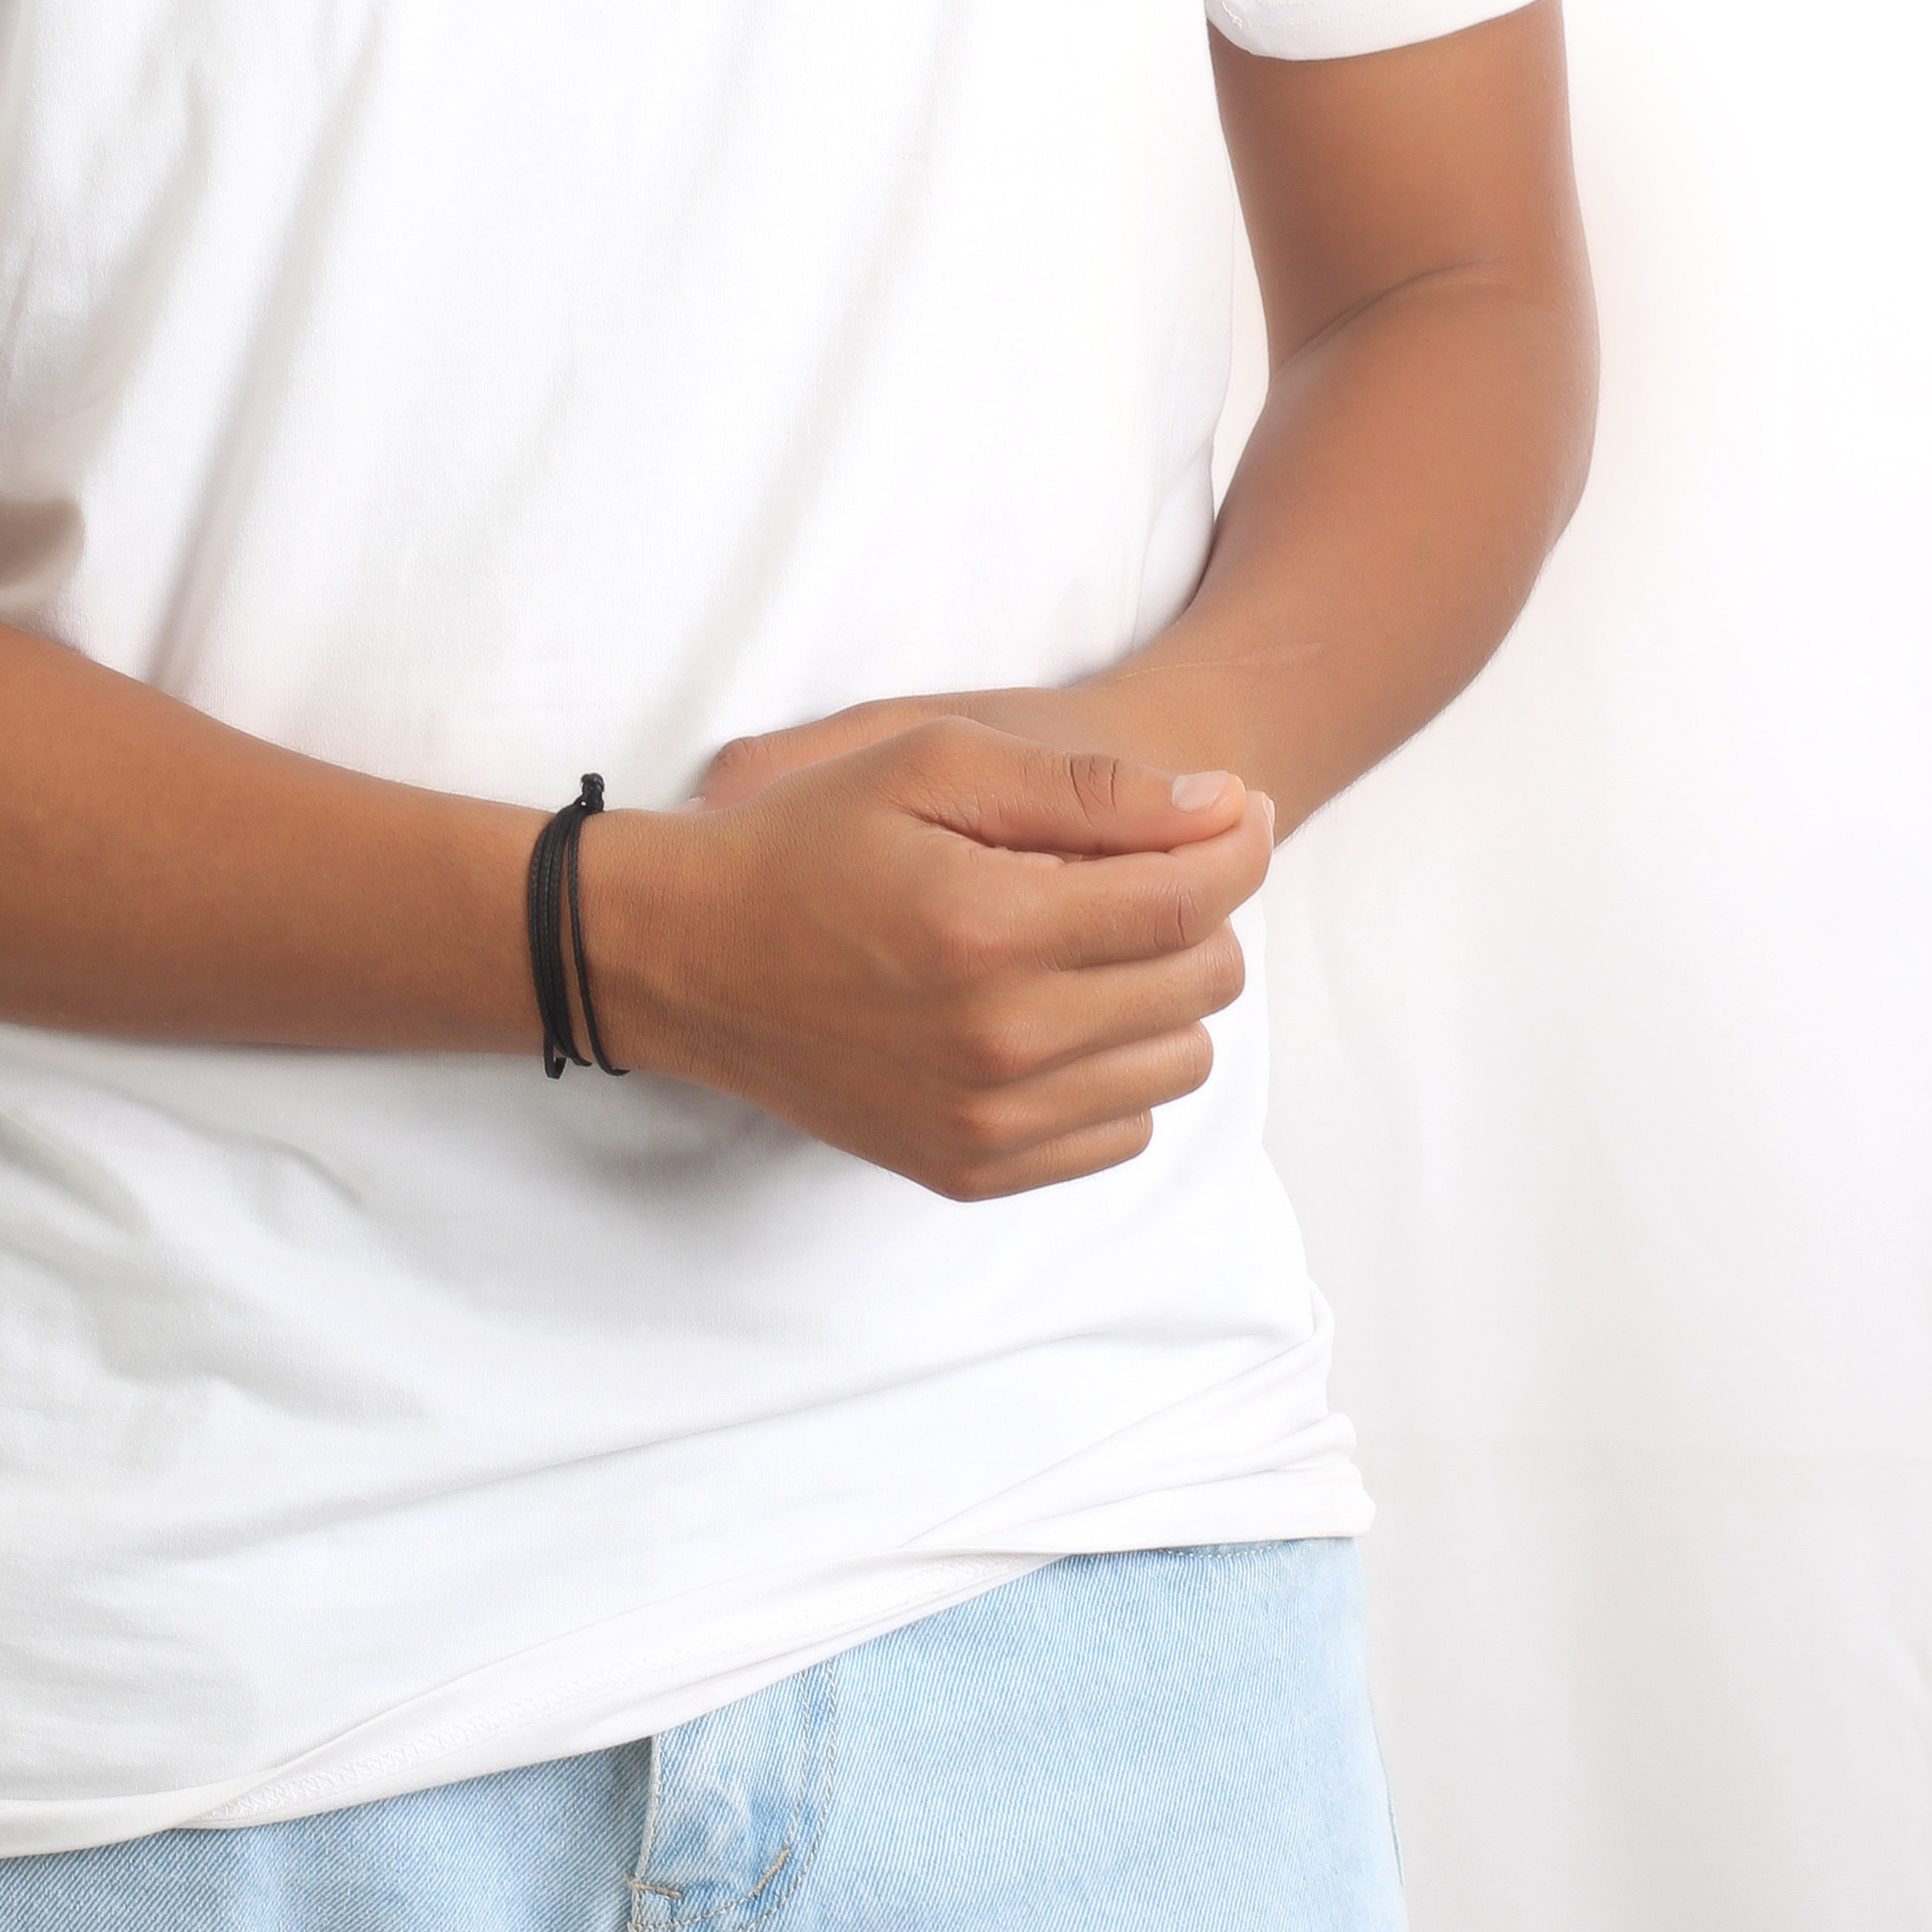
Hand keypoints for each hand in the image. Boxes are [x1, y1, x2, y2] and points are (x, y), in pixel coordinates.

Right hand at [584, 719, 1273, 1202]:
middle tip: (1139, 867)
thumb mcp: (934, 763)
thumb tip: (1222, 807)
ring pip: (1177, 1062)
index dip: (1237, 844)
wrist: (690, 957)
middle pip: (1201, 982)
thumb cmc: (808, 839)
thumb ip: (1087, 787)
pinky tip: (1055, 1011)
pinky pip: (1121, 1132)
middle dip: (1197, 910)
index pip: (1189, 900)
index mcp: (993, 929)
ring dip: (1161, 993)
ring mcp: (988, 1120)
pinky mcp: (973, 1169)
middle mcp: (1001, 1043)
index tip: (1240, 812)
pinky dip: (1113, 1068)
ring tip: (1091, 939)